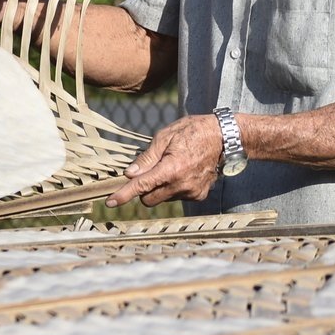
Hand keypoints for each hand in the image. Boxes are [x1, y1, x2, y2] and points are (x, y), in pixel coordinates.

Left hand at [106, 113, 223, 206]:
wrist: (224, 138)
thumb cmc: (191, 132)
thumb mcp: (165, 137)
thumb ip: (146, 158)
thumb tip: (130, 174)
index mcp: (171, 169)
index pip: (141, 186)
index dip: (124, 194)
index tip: (110, 202)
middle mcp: (182, 185)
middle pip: (149, 199)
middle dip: (143, 189)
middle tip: (148, 171)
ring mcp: (192, 192)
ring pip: (163, 198)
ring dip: (160, 187)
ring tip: (172, 166)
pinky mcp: (199, 195)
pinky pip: (177, 197)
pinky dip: (173, 188)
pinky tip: (183, 172)